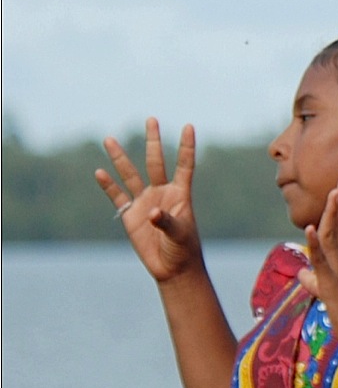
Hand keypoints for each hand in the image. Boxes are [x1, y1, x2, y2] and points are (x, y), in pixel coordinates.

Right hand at [95, 118, 205, 281]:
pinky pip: (117, 196)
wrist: (172, 268)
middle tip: (151, 119)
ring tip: (109, 139)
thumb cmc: (183, 250)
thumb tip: (152, 212)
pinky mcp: (130, 215)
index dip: (187, 147)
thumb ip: (166, 222)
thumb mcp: (179, 235)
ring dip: (120, 158)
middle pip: (156, 162)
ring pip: (131, 175)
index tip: (189, 126)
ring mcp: (145, 202)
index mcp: (180, 194)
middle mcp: (162, 193)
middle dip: (153, 141)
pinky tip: (99, 172)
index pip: (185, 165)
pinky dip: (108, 185)